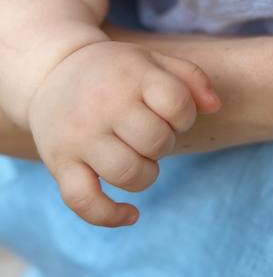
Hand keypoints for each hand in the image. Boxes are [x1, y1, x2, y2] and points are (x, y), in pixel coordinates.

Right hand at [28, 41, 219, 227]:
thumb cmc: (116, 71)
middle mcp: (103, 107)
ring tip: (140, 161)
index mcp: (132, 77)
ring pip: (127, 174)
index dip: (185, 116)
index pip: (177, 105)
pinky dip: (110, 216)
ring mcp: (79, 137)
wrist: (52, 72)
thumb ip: (191, 79)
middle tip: (151, 135)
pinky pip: (84, 201)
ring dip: (146, 175)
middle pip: (156, 142)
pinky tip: (131, 215)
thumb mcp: (154, 61)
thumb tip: (216, 107)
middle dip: (164, 144)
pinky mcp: (59, 164)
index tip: (172, 114)